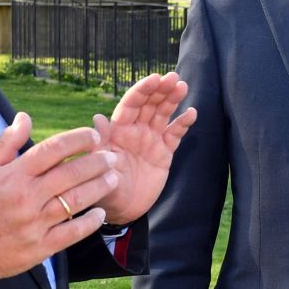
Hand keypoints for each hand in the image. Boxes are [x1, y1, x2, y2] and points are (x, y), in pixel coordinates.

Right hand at [0, 113, 115, 285]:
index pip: (52, 149)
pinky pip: (71, 233)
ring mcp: (35, 223)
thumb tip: (24, 117)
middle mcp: (27, 197)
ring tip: (114, 179)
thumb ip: (6, 142)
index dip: (77, 139)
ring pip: (76, 201)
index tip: (94, 136)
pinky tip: (100, 213)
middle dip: (96, 163)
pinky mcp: (40, 247)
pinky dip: (89, 223)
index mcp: (14, 175)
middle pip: (70, 174)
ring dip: (99, 188)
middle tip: (112, 157)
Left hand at [93, 72, 195, 224]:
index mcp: (118, 130)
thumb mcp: (99, 168)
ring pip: (163, 114)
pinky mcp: (164, 152)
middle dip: (160, 90)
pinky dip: (183, 123)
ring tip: (182, 87)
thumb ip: (100, 144)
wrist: (122, 211)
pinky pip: (175, 134)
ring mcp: (150, 140)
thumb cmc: (105, 190)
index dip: (143, 90)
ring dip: (172, 100)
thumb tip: (97, 119)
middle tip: (174, 78)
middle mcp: (135, 130)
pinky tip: (191, 113)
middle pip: (149, 104)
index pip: (131, 104)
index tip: (155, 78)